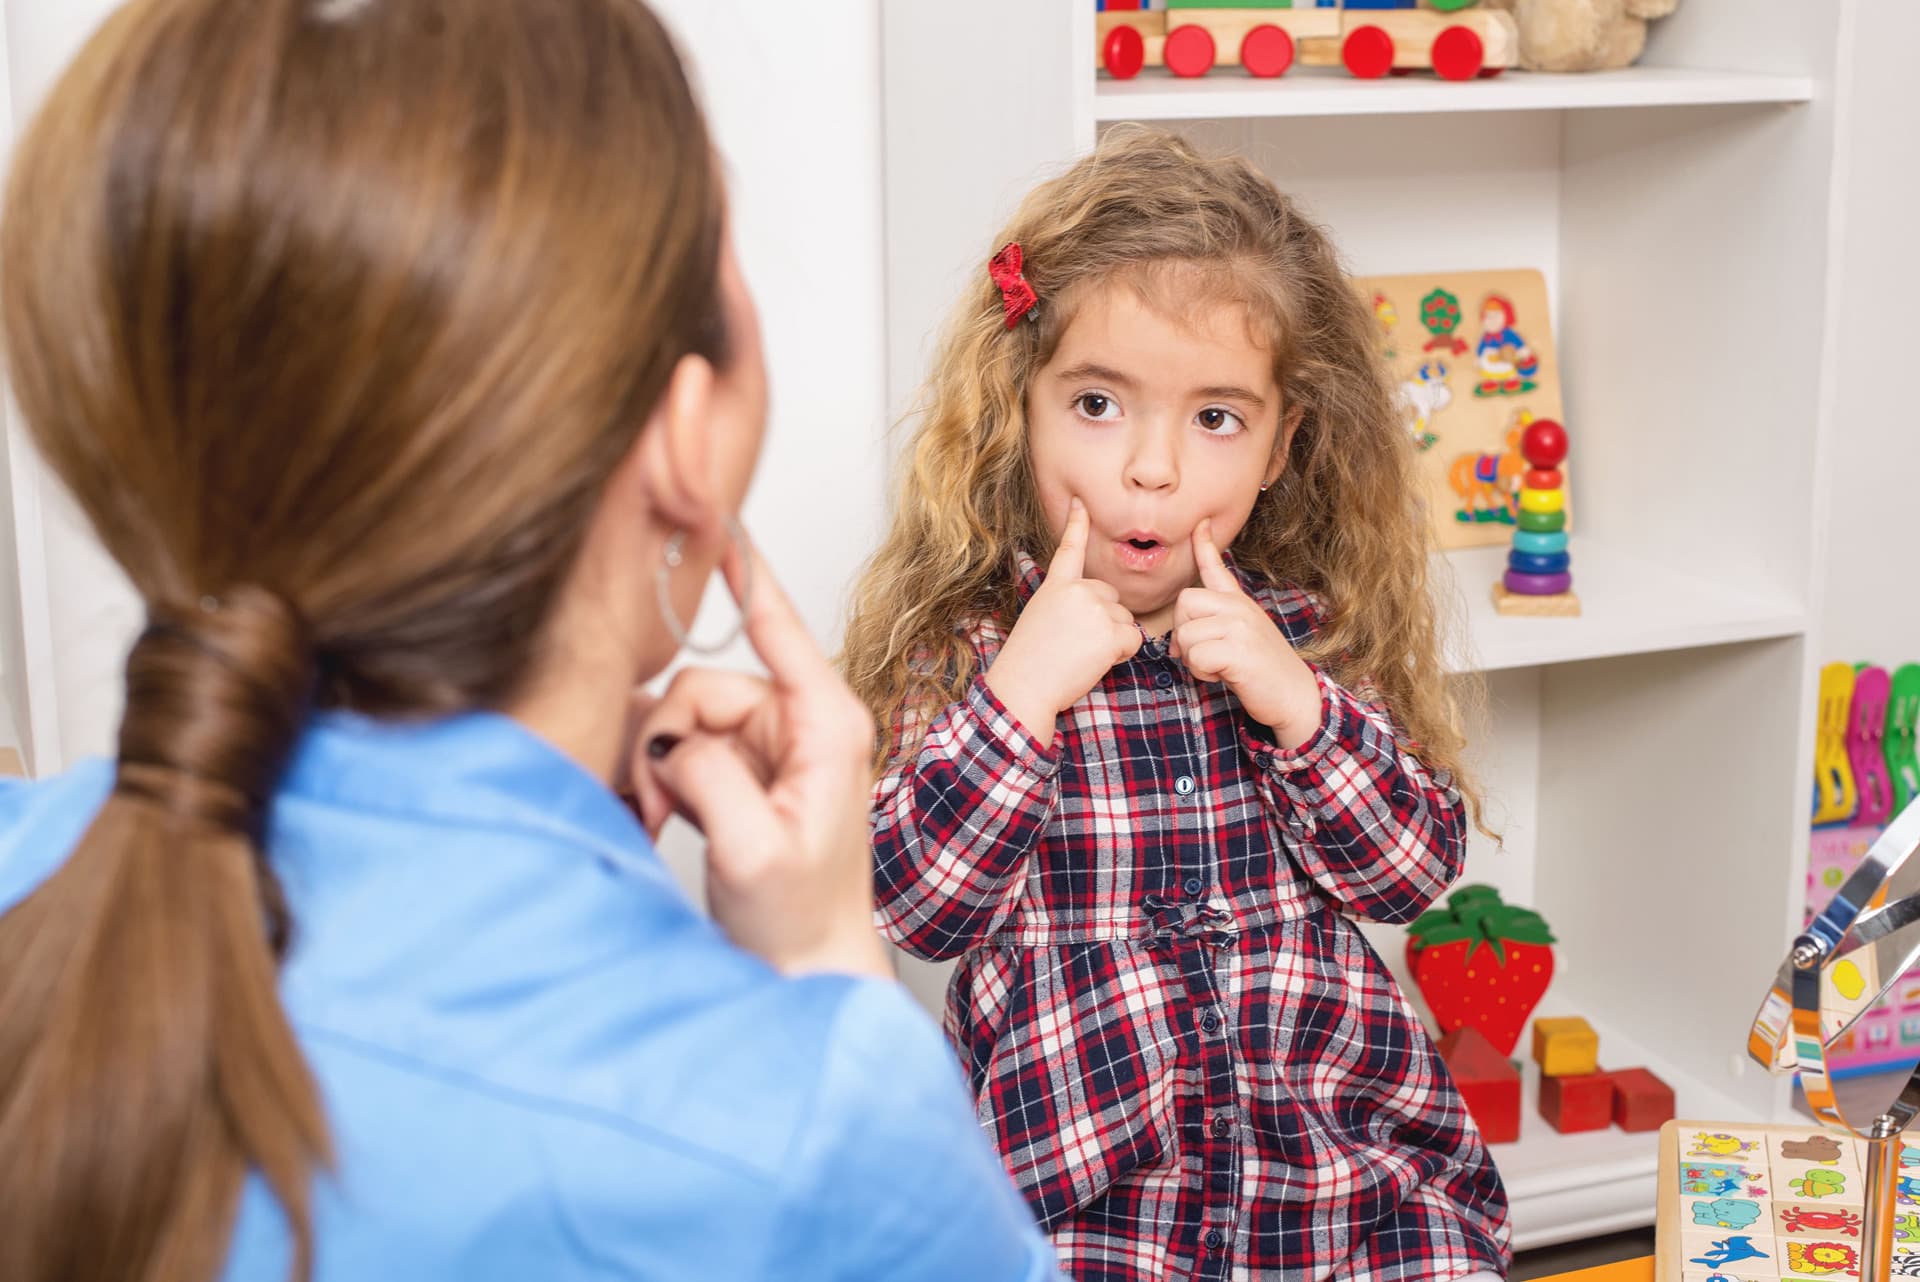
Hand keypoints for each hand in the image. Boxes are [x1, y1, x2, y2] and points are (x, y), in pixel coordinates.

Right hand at [628, 539, 891, 979]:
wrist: (807, 970)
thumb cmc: (799, 920)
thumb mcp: (753, 848)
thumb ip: (709, 775)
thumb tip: (670, 736)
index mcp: (827, 726)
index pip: (780, 629)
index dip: (747, 574)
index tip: (720, 521)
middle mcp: (801, 725)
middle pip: (703, 684)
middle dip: (668, 741)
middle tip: (661, 808)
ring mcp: (769, 746)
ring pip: (681, 717)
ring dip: (660, 769)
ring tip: (668, 824)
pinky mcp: (740, 770)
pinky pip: (678, 746)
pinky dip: (661, 781)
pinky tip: (665, 820)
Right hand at [983, 497, 1141, 747]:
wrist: (1024, 685)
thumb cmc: (1030, 660)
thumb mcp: (1040, 616)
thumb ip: (1066, 602)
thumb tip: (1098, 606)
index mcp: (1056, 585)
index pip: (1070, 548)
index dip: (1077, 523)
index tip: (1081, 502)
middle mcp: (1078, 590)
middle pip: (1112, 597)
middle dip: (1104, 620)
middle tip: (1075, 643)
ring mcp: (1096, 609)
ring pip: (1124, 620)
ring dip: (1112, 640)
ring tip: (1081, 654)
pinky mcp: (1111, 633)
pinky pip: (1133, 640)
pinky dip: (1121, 655)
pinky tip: (1096, 662)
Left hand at [1170, 520, 1322, 748]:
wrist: (1296, 696)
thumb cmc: (1262, 672)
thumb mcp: (1241, 638)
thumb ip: (1212, 629)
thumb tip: (1174, 641)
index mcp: (1240, 603)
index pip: (1216, 567)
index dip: (1204, 544)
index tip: (1199, 523)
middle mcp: (1240, 608)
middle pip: (1184, 603)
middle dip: (1183, 632)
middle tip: (1205, 653)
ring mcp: (1240, 626)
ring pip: (1186, 635)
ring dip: (1193, 659)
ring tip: (1219, 667)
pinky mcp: (1239, 650)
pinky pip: (1196, 657)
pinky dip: (1202, 673)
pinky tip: (1224, 676)